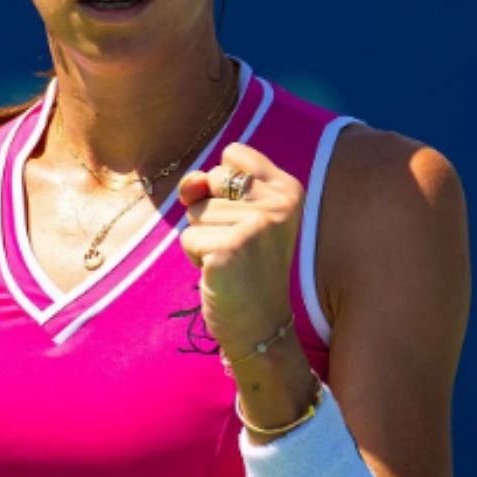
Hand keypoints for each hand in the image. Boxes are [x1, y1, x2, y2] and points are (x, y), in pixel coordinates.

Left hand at [176, 142, 305, 355]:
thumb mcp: (232, 215)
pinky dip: (196, 258)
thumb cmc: (244, 265)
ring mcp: (257, 225)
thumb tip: (190, 184)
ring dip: (203, 238)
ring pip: (195, 211)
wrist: (260, 323)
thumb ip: (207, 184)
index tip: (243, 216)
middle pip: (209, 180)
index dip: (221, 184)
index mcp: (288, 188)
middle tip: (237, 245)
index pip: (233, 154)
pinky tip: (222, 273)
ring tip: (231, 259)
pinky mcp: (231, 248)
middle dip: (210, 214)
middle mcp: (279, 203)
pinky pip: (188, 238)